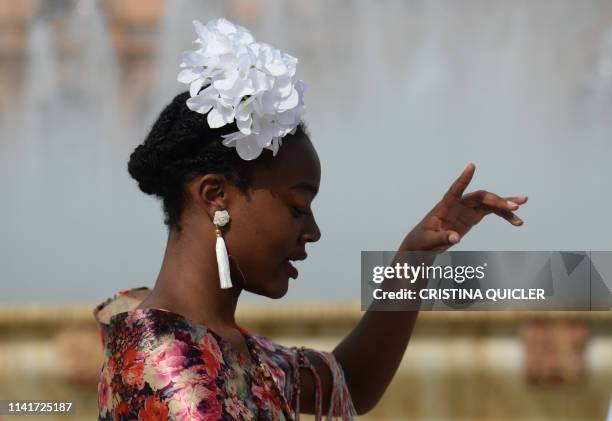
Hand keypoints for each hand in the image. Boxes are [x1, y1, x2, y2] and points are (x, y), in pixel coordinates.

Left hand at [401, 163, 526, 251]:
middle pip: (479, 197)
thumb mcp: (430, 241)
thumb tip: (455, 238)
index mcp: (444, 207)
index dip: (463, 179)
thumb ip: (443, 238)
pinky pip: (491, 212)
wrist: (424, 244)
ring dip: (504, 205)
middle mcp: (458, 204)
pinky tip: (516, 221)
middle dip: (496, 200)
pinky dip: (503, 215)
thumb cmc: (423, 240)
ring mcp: (466, 209)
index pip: (454, 191)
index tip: (471, 166)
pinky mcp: (472, 216)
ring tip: (522, 205)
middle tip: (514, 206)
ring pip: (488, 202)